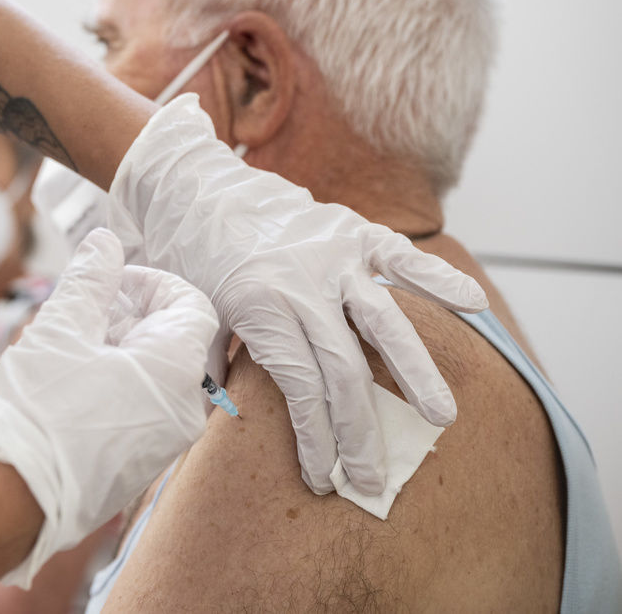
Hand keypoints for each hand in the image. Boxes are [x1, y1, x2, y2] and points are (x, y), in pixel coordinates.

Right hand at [0, 228, 217, 587]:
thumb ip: (89, 279)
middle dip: (131, 315)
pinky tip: (70, 384)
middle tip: (84, 311)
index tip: (110, 282)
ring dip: (121, 349)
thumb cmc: (37, 412)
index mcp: (175, 370)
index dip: (153, 283)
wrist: (9, 500)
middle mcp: (184, 410)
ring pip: (157, 375)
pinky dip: (118, 384)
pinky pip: (144, 409)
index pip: (193, 305)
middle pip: (175, 340)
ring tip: (70, 346)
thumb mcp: (60, 328)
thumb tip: (104, 243)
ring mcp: (164, 444)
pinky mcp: (139, 466)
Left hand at [106, 95, 487, 495]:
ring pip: (384, 322)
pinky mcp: (352, 231)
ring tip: (441, 418)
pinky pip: (401, 257)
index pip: (302, 388)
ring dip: (416, 372)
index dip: (316, 438)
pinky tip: (476, 306)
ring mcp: (332, 256)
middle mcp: (301, 285)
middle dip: (361, 432)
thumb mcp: (193, 314)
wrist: (195, 186)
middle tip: (374, 479)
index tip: (323, 478)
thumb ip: (212, 365)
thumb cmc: (190, 257)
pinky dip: (438, 279)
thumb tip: (222, 421)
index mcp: (259, 308)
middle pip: (344, 370)